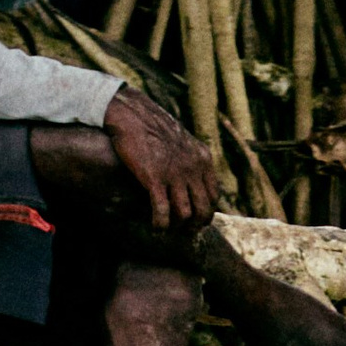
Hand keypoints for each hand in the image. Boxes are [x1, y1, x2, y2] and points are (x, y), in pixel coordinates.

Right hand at [105, 85, 221, 231]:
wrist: (132, 114)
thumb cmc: (153, 127)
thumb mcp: (182, 140)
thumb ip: (191, 159)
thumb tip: (193, 178)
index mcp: (202, 158)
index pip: (213, 195)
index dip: (206, 212)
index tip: (196, 219)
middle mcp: (192, 167)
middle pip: (203, 209)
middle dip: (195, 225)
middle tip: (184, 232)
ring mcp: (174, 174)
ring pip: (185, 214)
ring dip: (177, 227)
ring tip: (169, 230)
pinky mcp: (155, 178)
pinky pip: (163, 211)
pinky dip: (161, 225)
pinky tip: (155, 228)